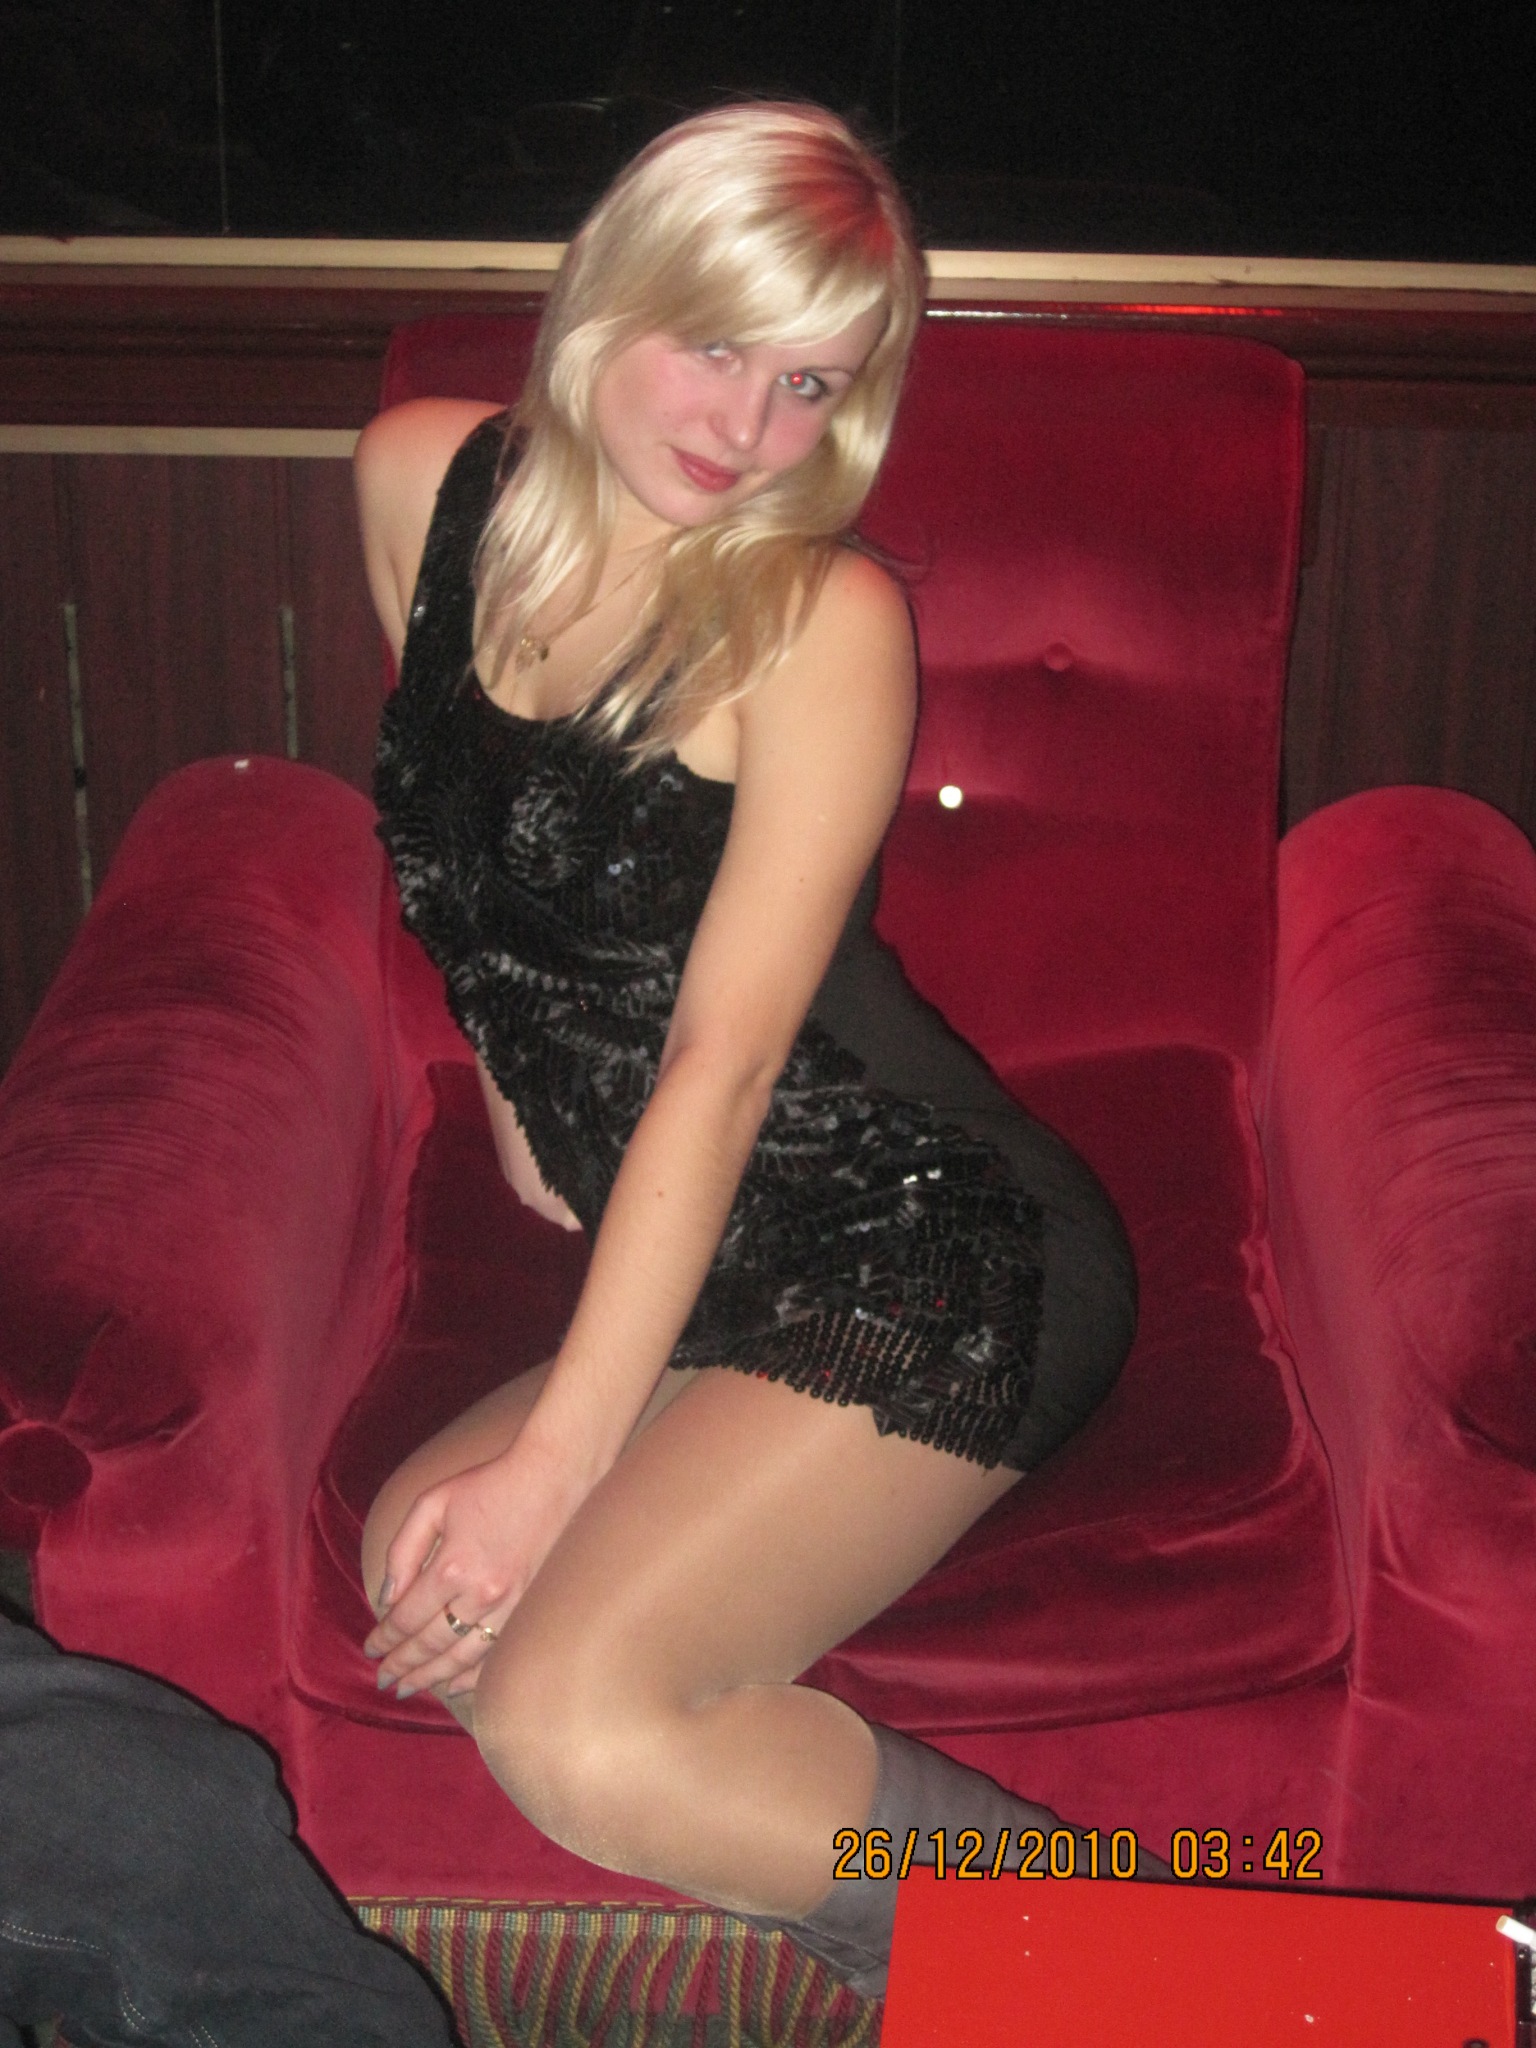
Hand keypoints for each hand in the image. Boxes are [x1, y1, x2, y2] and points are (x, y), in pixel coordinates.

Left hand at [364, 1435, 588, 1700]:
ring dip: (432, 1677)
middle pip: (432, 1644)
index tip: (371, 1649)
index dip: (386, 1637)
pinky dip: (473, 1675)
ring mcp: (510, 1605)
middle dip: (403, 1664)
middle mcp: (480, 1594)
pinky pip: (497, 1653)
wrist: (553, 1477)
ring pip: (463, 1657)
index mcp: (452, 1566)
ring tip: (409, 1687)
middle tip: (384, 1678)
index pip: (408, 1617)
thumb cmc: (489, 1484)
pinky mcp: (530, 1608)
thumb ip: (403, 1551)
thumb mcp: (433, 1503)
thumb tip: (385, 1598)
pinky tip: (455, 1684)